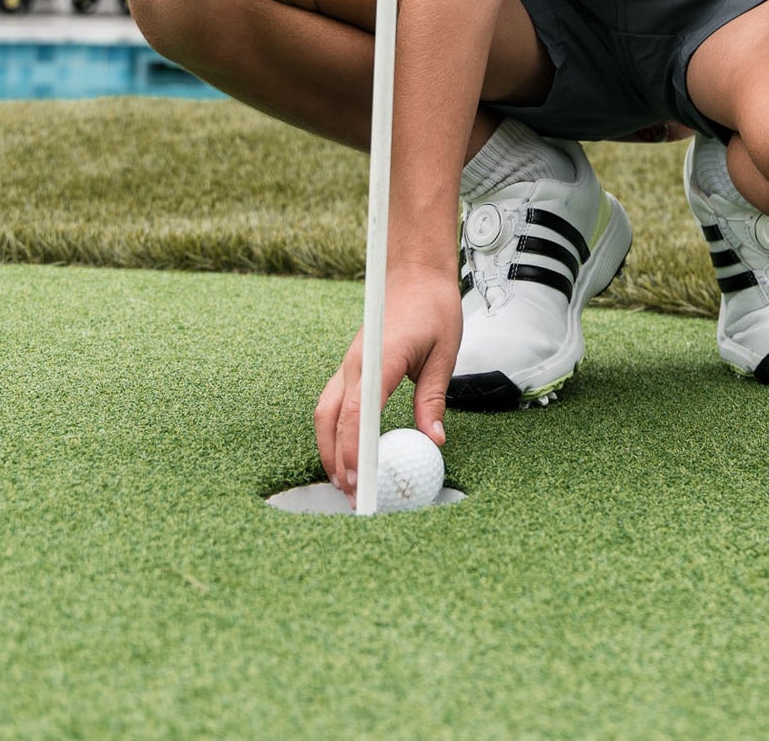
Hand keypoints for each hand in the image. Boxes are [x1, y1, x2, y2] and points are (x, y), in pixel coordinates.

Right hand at [314, 261, 460, 498]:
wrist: (415, 272)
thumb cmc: (433, 307)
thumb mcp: (444, 352)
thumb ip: (433, 398)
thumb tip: (435, 440)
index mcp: (380, 357)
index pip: (359, 411)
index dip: (354, 449)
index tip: (358, 480)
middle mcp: (355, 362)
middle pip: (331, 419)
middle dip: (336, 460)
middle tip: (353, 495)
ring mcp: (348, 364)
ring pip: (324, 413)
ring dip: (329, 448)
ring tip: (343, 482)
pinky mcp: (350, 366)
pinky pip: (332, 403)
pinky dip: (333, 431)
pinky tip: (344, 452)